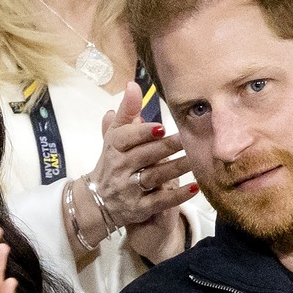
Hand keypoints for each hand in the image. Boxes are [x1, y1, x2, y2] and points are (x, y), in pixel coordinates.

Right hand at [88, 81, 197, 258]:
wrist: (97, 201)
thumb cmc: (112, 162)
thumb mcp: (115, 137)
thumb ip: (126, 112)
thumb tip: (132, 85)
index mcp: (113, 148)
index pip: (125, 138)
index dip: (142, 133)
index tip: (161, 127)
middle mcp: (119, 168)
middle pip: (143, 156)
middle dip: (165, 148)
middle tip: (188, 139)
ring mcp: (128, 189)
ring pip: (153, 177)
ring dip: (175, 168)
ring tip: (195, 159)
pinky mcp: (139, 208)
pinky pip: (159, 201)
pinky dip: (176, 195)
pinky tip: (194, 187)